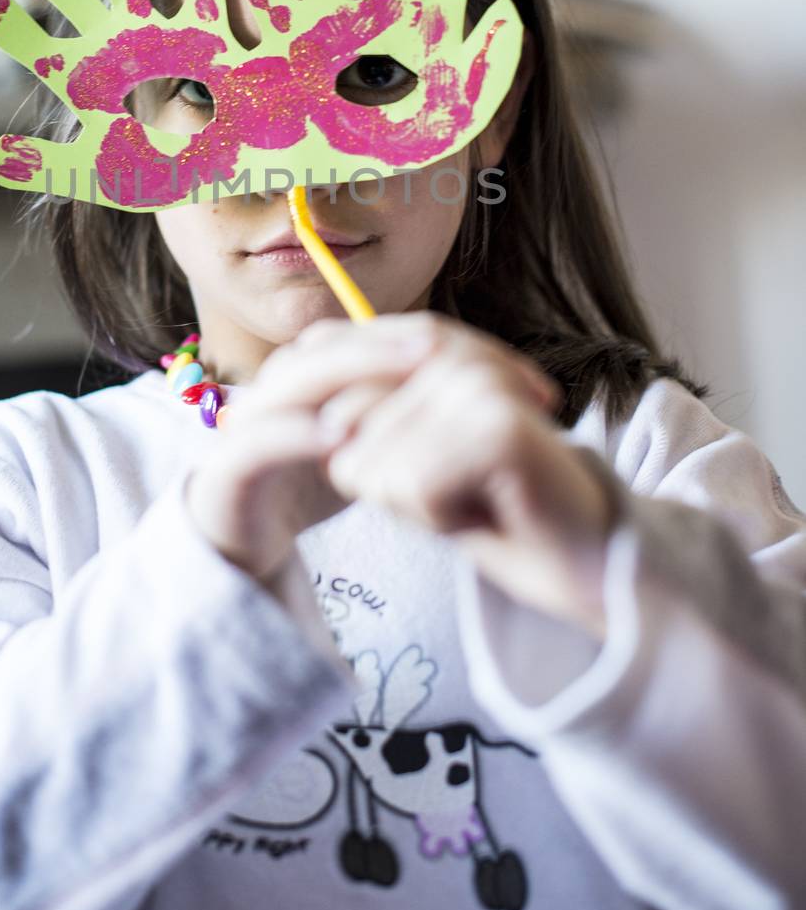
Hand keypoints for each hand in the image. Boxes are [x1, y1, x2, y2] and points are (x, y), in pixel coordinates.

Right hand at [184, 317, 442, 584]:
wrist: (246, 544)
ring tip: (400, 384)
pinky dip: (300, 433)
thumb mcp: (351, 446)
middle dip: (375, 349)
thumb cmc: (304, 488)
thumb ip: (382, 413)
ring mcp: (241, 425)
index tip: (440, 339)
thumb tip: (444, 380)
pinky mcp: (227, 467)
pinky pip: (262, 440)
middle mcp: (265, 391)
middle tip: (429, 349)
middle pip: (317, 353)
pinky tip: (342, 436)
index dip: (386, 336)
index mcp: (292, 379)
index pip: (338, 341)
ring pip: (291, 385)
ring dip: (345, 378)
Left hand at [313, 314, 618, 636]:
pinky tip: (491, 509)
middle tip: (461, 490)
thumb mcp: (408, 464)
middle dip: (388, 483)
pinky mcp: (498, 424)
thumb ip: (365, 426)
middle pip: (345, 428)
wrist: (583, 560)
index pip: (336, 387)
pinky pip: (414, 486)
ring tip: (477, 497)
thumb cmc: (491, 510)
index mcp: (432, 348)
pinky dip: (441, 518)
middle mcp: (455, 354)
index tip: (432, 473)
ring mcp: (479, 383)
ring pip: (374, 462)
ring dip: (418, 505)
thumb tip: (327, 419)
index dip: (358, 453)